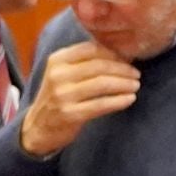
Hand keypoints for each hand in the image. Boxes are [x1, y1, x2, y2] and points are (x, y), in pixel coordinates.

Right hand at [18, 41, 139, 156]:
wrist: (38, 127)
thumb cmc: (57, 97)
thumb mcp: (62, 73)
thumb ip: (84, 61)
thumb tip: (120, 53)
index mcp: (57, 60)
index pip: (91, 49)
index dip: (114, 53)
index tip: (128, 59)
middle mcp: (58, 75)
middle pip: (99, 66)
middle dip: (123, 69)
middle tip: (136, 74)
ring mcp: (62, 95)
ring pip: (102, 84)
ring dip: (124, 84)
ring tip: (135, 86)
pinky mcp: (70, 114)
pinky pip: (101, 104)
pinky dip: (119, 101)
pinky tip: (130, 99)